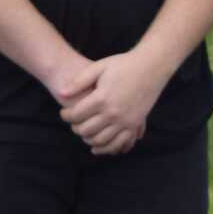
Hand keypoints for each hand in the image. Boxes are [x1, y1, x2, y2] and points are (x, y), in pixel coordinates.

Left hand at [56, 51, 175, 156]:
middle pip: (86, 130)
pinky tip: (98, 147)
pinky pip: (119, 144)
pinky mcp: (135, 124)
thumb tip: (61, 93)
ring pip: (101, 140)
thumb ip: (79, 81)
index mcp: (101, 98)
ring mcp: (125, 121)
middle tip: (73, 123)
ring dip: (88, 140)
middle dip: (75, 128)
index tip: (63, 113)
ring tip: (84, 133)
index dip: (66, 116)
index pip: (76, 115)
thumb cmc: (123, 64)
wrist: (151, 66)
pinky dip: (107, 149)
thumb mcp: (99, 67)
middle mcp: (113, 113)